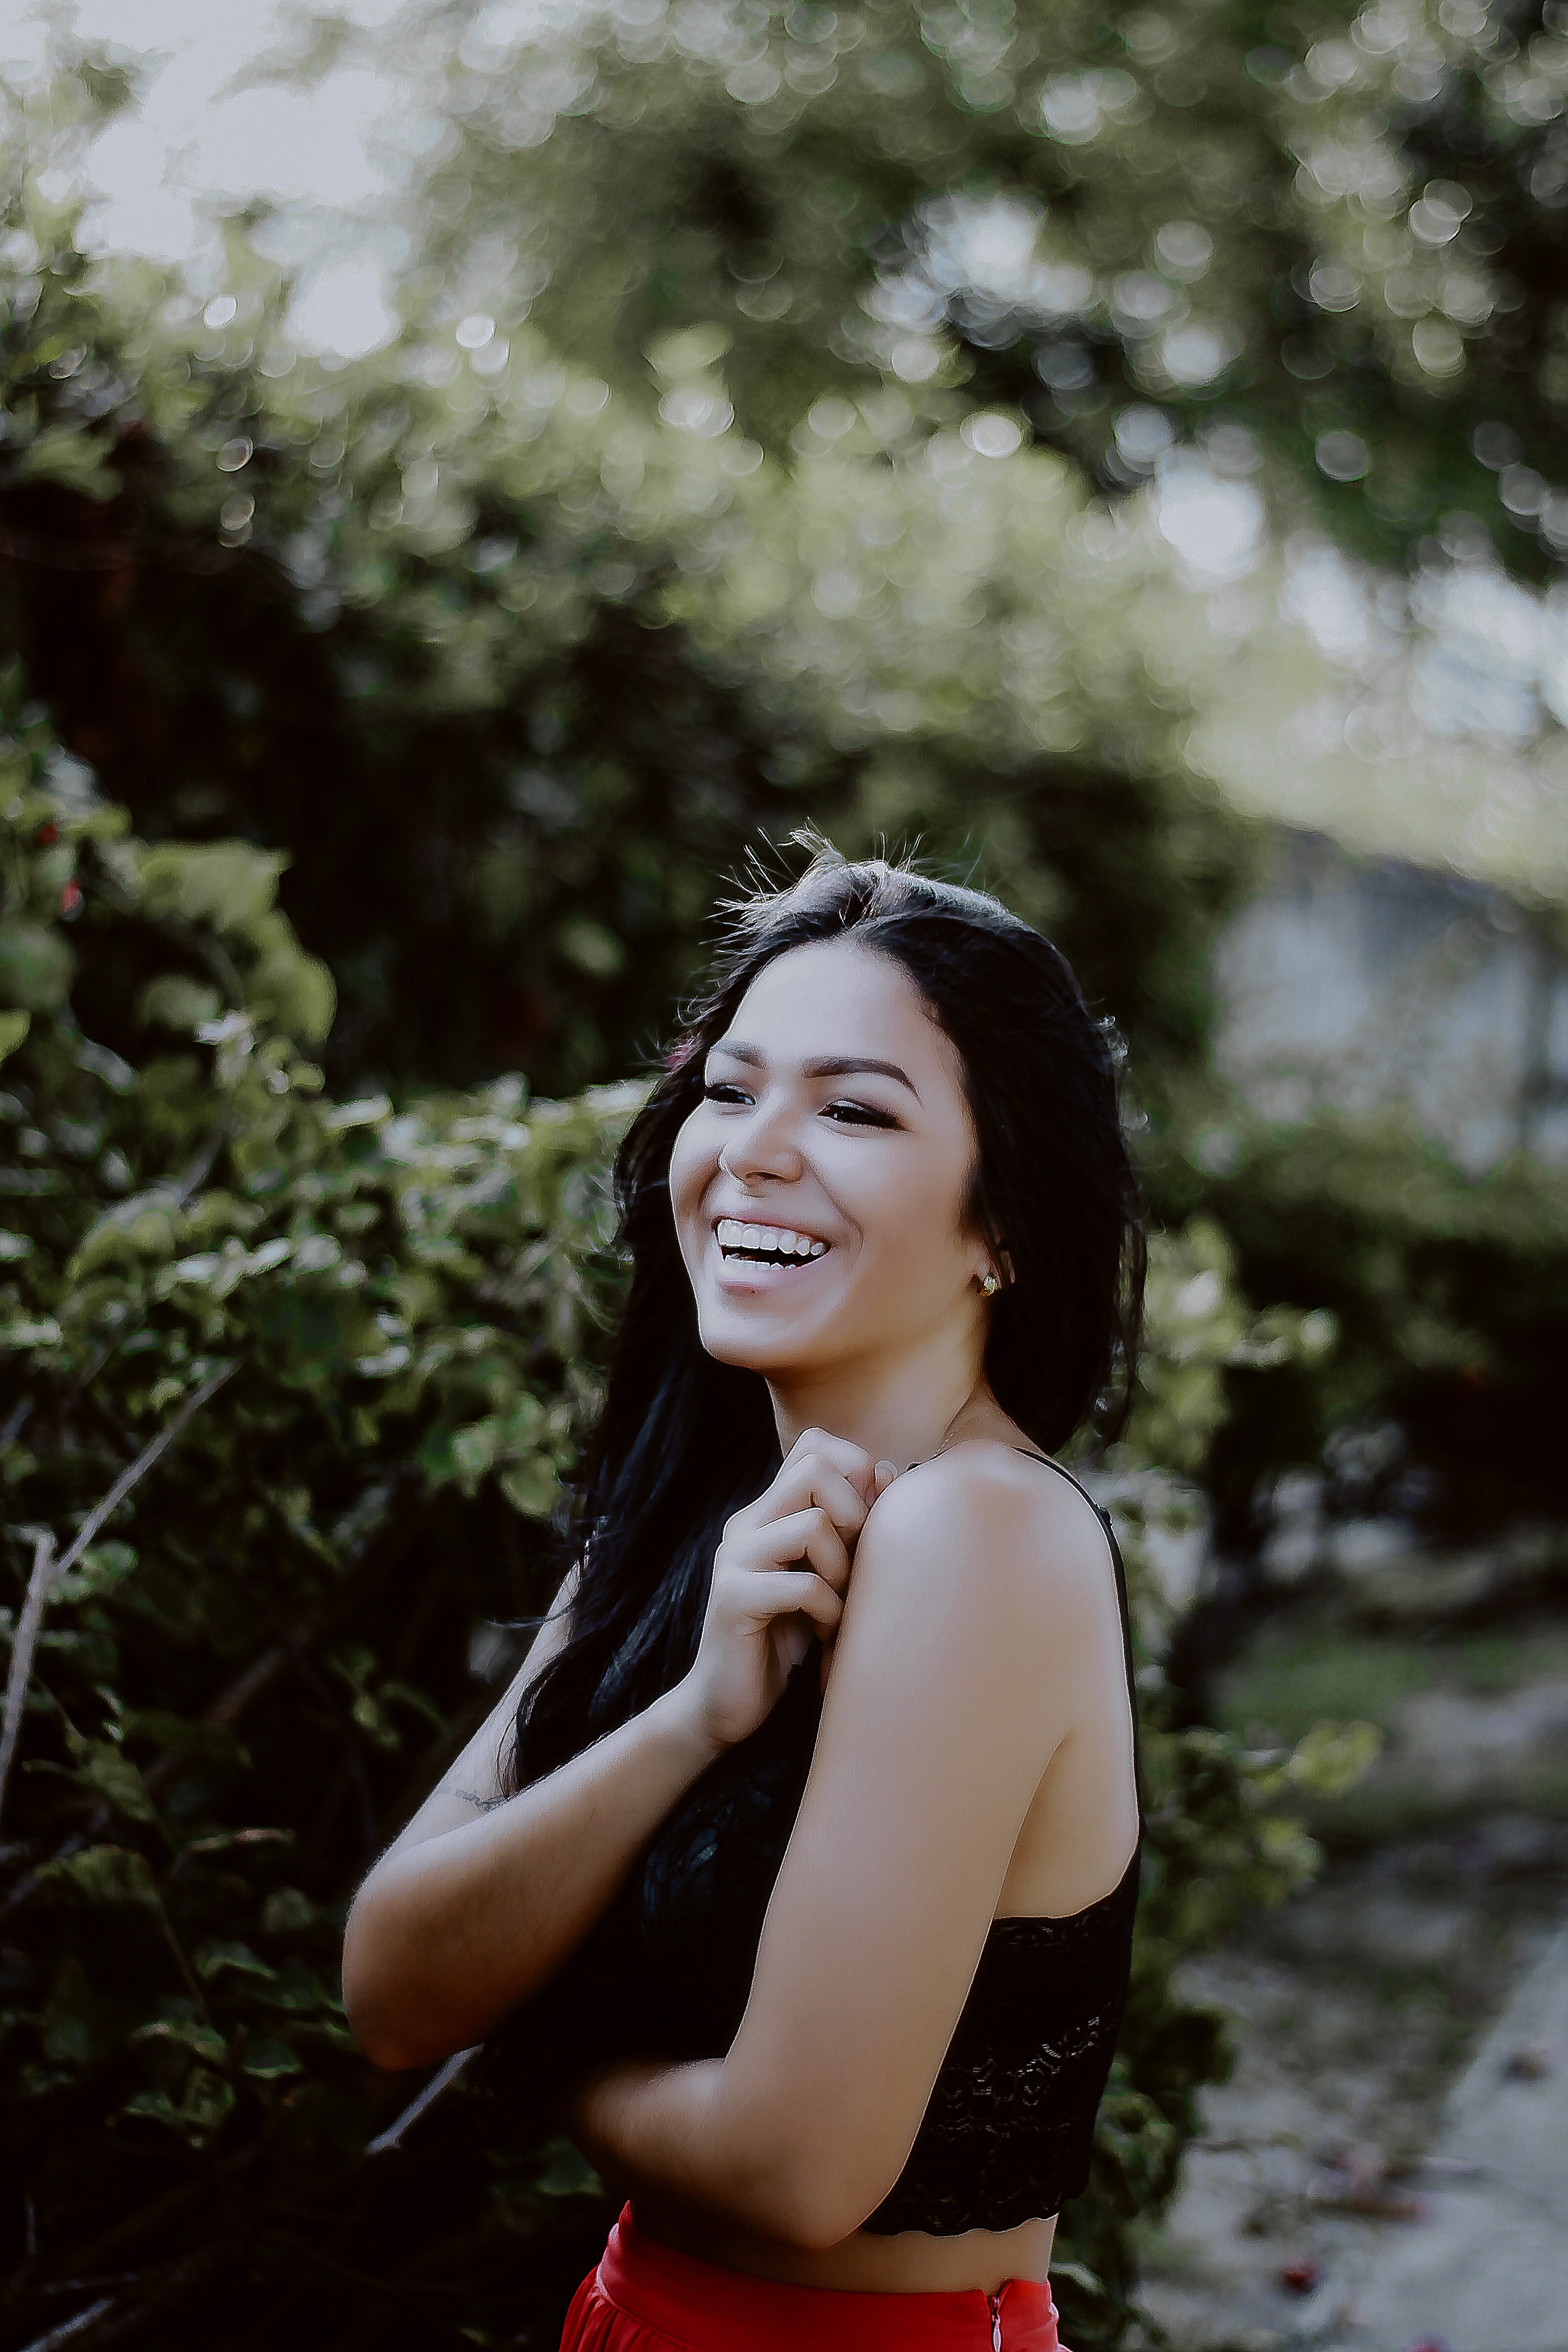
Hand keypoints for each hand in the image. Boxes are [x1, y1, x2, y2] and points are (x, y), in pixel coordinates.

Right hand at [679, 1429, 897, 1752]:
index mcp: (768, 1511)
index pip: (814, 1445)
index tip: (863, 1526)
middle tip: (851, 1567)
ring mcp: (735, 1558)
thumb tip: (885, 1472)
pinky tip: (822, 1630)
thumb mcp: (826, 1574)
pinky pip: (803, 1585)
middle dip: (854, 1516)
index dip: (854, 1471)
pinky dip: (828, 1610)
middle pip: (816, 1470)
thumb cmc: (785, 1638)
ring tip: (835, 1602)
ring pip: (812, 1524)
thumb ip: (847, 1527)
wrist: (724, 1704)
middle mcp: (747, 1523)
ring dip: (842, 1568)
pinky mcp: (733, 1599)